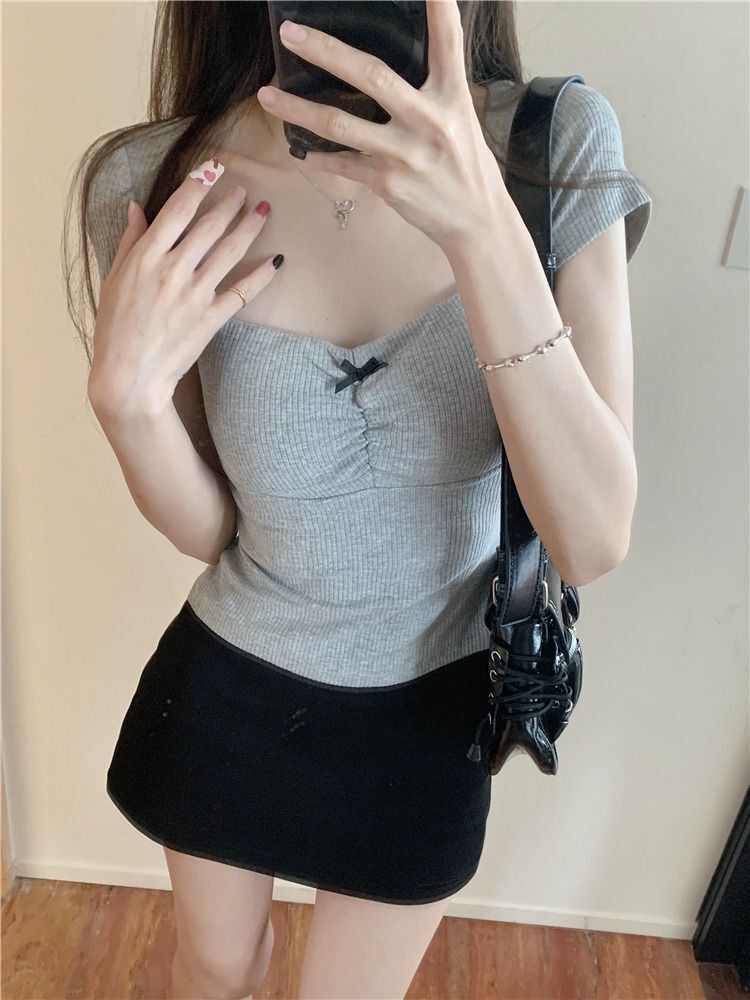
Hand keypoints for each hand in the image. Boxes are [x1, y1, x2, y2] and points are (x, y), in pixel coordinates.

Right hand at [88, 160, 280, 415]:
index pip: (177, 209)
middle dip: (230, 203)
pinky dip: (262, 275)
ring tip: (263, 211)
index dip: (199, 185)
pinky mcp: (212, 318)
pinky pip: (243, 291)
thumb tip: (136, 207)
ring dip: (249, 228)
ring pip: (230, 251)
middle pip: (209, 226)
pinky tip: (277, 260)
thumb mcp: (113, 279)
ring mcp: (195, 294)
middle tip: (245, 191)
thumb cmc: (116, 328)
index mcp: (146, 256)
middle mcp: (173, 269)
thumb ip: (130, 242)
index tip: (214, 170)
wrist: (130, 376)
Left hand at [257, 0, 504, 248]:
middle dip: (326, 51)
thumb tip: (393, 67)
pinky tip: (304, 152)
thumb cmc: (467, 167)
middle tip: (290, 33)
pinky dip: (320, 158)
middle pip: (370, 75)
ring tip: (266, 95)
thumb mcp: (462, 118)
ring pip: (339, 124)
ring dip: (297, 110)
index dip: (438, 7)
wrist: (477, 221)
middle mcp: (428, 119)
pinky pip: (343, 165)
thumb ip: (433, 89)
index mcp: (451, 96)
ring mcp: (404, 152)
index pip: (447, 41)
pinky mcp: (388, 183)